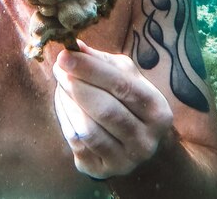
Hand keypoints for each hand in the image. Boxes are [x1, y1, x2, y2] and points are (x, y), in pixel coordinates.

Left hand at [53, 40, 172, 179]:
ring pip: (89, 130)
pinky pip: (78, 144)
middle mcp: (146, 140)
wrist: (133, 140)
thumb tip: (74, 45)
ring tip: (61, 84)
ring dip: (68, 103)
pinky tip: (63, 103)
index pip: (122, 86)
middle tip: (58, 68)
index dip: (90, 69)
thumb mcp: (122, 75)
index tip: (65, 55)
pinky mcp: (103, 170)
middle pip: (106, 109)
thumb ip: (99, 60)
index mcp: (157, 110)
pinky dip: (65, 120)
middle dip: (76, 85)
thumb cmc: (126, 99)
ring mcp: (126, 160)